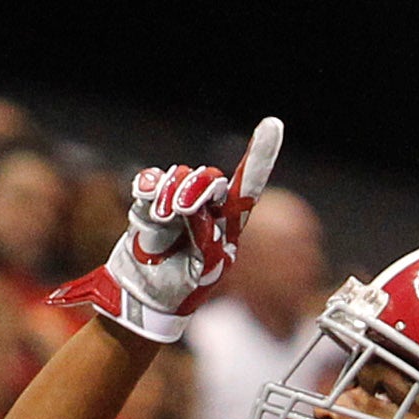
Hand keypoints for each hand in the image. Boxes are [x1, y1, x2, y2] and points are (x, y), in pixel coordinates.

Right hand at [48, 116, 282, 345]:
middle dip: (194, 191)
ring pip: (178, 176)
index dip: (259, 155)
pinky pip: (151, 180)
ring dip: (168, 196)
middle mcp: (207, 208)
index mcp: (229, 224)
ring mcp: (178, 202)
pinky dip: (148, 186)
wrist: (147, 294)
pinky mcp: (151, 201)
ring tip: (161, 221)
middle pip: (208, 178)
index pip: (247, 186)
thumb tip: (191, 208)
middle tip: (178, 212)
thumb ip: (205, 238)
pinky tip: (145, 197)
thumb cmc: (183, 287)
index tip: (272, 123)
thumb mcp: (205, 270)